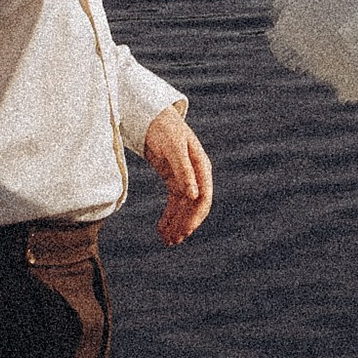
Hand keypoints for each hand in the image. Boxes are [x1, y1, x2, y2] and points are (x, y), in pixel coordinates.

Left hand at [140, 104, 213, 245]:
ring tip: (166, 240)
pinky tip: (161, 228)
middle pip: (194, 206)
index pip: (203, 197)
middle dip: (184, 224)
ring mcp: (185, 177)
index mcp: (201, 166)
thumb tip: (193, 196)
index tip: (185, 232)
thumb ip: (184, 171)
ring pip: (183, 207)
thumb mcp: (173, 147)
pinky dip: (168, 215)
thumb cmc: (165, 128)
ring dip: (176, 223)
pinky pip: (174, 202)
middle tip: (172, 241)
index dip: (195, 216)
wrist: (153, 116)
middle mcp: (196, 174)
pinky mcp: (174, 179)